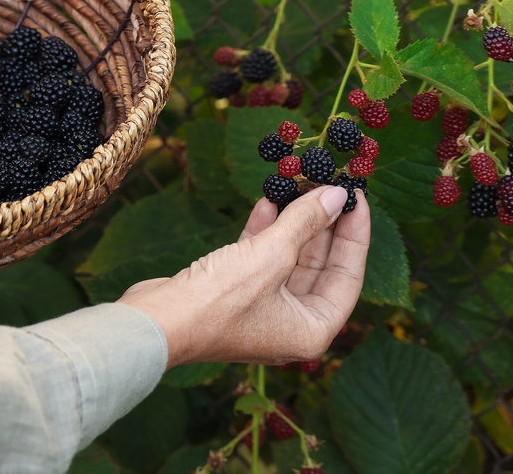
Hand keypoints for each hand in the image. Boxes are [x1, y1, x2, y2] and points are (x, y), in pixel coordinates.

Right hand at [117, 185, 368, 367]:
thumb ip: (306, 222)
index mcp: (313, 329)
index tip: (356, 196)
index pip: (349, 276)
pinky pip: (261, 259)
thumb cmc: (219, 300)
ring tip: (297, 183)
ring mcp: (262, 309)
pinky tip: (267, 201)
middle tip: (328, 184)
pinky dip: (265, 232)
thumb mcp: (271, 255)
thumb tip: (338, 194)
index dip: (355, 234)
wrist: (156, 321)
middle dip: (322, 223)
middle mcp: (292, 324)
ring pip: (288, 259)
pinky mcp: (234, 294)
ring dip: (292, 222)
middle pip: (319, 266)